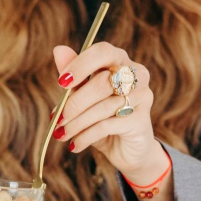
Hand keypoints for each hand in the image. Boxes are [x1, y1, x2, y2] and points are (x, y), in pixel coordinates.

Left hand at [52, 42, 163, 182]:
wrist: (127, 150)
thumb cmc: (104, 119)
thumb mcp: (85, 99)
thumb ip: (74, 77)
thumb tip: (58, 50)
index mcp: (120, 61)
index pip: (103, 52)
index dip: (81, 65)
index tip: (61, 82)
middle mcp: (136, 75)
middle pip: (102, 82)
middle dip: (75, 102)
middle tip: (58, 119)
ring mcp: (142, 97)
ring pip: (103, 107)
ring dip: (77, 123)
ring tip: (61, 134)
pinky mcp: (141, 120)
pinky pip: (107, 126)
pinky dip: (86, 136)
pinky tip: (74, 144)